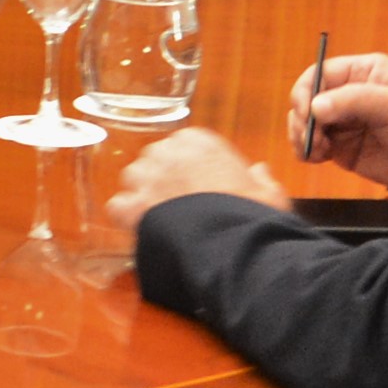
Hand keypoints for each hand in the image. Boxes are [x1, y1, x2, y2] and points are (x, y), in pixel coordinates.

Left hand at [104, 128, 286, 231]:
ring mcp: (147, 178)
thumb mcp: (270, 194)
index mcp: (199, 142)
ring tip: (159, 216)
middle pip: (153, 159)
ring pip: (132, 178)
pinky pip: (118, 206)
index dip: (185, 168)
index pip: (180, 146)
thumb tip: (260, 172)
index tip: (196, 185)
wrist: (234, 244)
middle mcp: (168, 153)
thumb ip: (261, 179)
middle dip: (161, 178)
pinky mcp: (133, 205)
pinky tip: (142, 229)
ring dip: (142, 194)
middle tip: (177, 202)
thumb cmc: (253, 217)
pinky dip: (126, 217)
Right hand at [288, 49, 387, 195]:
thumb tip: (314, 106)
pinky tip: (315, 157)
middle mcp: (347, 94)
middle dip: (302, 118)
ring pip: (304, 123)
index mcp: (361, 73)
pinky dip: (306, 151)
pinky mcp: (341, 146)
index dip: (306, 91)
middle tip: (312, 137)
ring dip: (302, 136)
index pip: (319, 74)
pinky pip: (311, 145)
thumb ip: (353, 101)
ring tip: (316, 151)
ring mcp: (343, 121)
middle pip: (306, 99)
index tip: (306, 111)